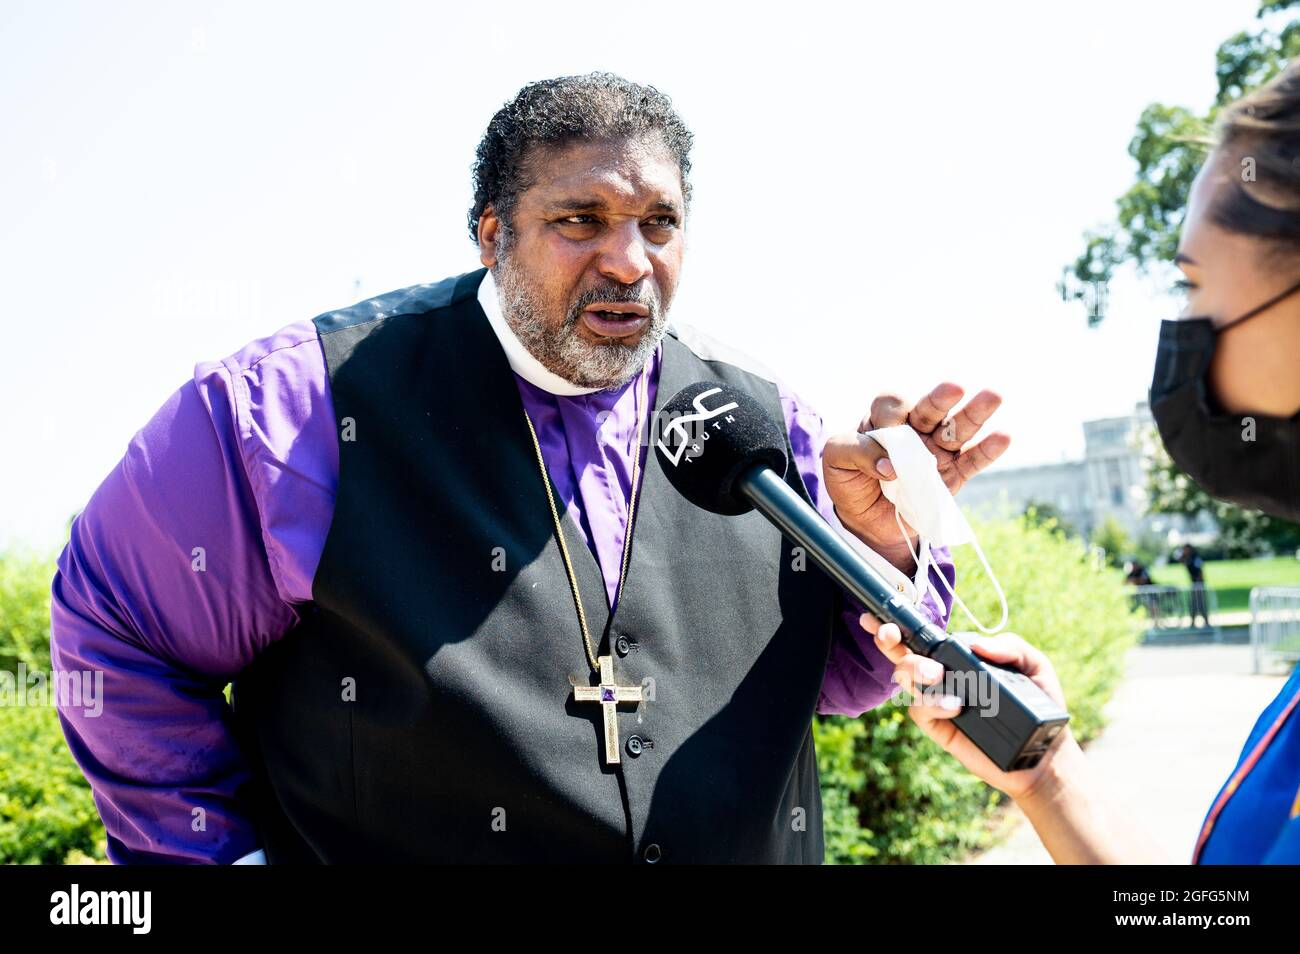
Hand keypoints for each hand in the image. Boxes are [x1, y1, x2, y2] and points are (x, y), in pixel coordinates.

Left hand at [821, 383, 1009, 569]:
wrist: (866, 520)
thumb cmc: (850, 481)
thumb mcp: (835, 462)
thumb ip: (853, 451)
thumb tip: (889, 464)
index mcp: (884, 419)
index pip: (892, 404)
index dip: (891, 416)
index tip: (887, 436)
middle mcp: (915, 429)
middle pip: (931, 408)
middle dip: (941, 398)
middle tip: (953, 388)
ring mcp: (937, 451)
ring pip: (957, 428)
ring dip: (975, 413)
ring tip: (994, 396)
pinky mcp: (952, 476)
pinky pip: (972, 461)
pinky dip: (988, 450)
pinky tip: (1003, 437)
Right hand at [861, 611, 1075, 801]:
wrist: (1045, 751)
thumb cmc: (1040, 704)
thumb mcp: (1033, 664)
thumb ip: (1010, 646)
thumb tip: (978, 645)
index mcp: (959, 657)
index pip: (923, 637)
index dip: (897, 625)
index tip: (876, 616)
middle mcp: (942, 676)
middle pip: (903, 654)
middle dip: (889, 641)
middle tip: (890, 635)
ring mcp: (938, 701)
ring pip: (905, 678)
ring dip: (913, 669)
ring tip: (937, 674)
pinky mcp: (939, 727)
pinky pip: (920, 709)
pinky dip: (933, 703)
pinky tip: (954, 705)